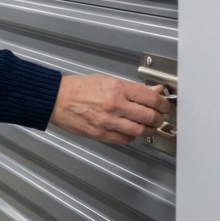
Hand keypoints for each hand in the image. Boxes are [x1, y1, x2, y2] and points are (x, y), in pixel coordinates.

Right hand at [49, 74, 171, 143]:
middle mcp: (114, 106)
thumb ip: (132, 88)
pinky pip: (126, 139)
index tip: (164, 105)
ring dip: (148, 130)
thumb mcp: (107, 80)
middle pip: (149, 117)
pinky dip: (132, 136)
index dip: (163, 103)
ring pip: (140, 131)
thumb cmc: (78, 88)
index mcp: (117, 89)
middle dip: (158, 118)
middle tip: (158, 116)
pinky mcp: (101, 135)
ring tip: (147, 126)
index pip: (151, 98)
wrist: (55, 99)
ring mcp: (108, 122)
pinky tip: (129, 130)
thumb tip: (153, 91)